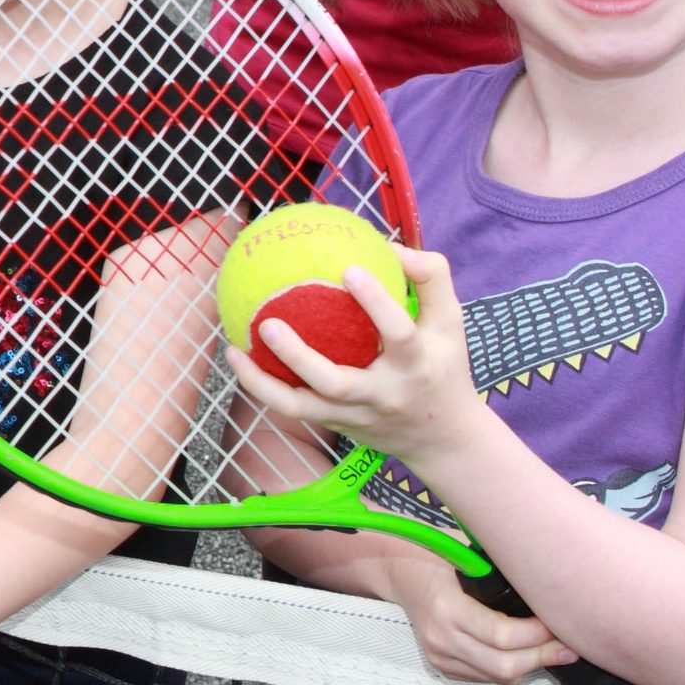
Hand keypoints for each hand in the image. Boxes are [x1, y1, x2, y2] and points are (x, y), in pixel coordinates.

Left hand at [229, 249, 489, 471]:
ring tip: (233, 350)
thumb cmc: (443, 366)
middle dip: (299, 357)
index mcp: (416, 365)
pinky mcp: (336, 425)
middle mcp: (383, 394)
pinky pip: (294, 409)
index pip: (399, 333)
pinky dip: (263, 388)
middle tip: (268, 323)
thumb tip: (390, 244)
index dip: (376, 302)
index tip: (349, 268)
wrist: (444, 439)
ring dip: (263, 383)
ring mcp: (356, 415)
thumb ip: (430, 277)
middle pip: (336, 383)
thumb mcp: (451, 322)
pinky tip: (238, 358)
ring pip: (302, 407)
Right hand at [391, 556, 581, 684]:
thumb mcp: (466, 554)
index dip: (538, 635)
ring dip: (532, 665)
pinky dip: (512, 668)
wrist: (397, 571)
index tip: (559, 622)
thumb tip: (549, 589)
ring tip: (556, 650)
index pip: (503, 636)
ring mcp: (439, 657)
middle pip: (505, 665)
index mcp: (446, 607)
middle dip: (543, 657)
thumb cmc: (438, 554)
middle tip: (571, 646)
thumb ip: (502, 573)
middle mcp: (440, 639)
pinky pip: (487, 677)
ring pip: (499, 677)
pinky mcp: (442, 667)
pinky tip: (527, 653)